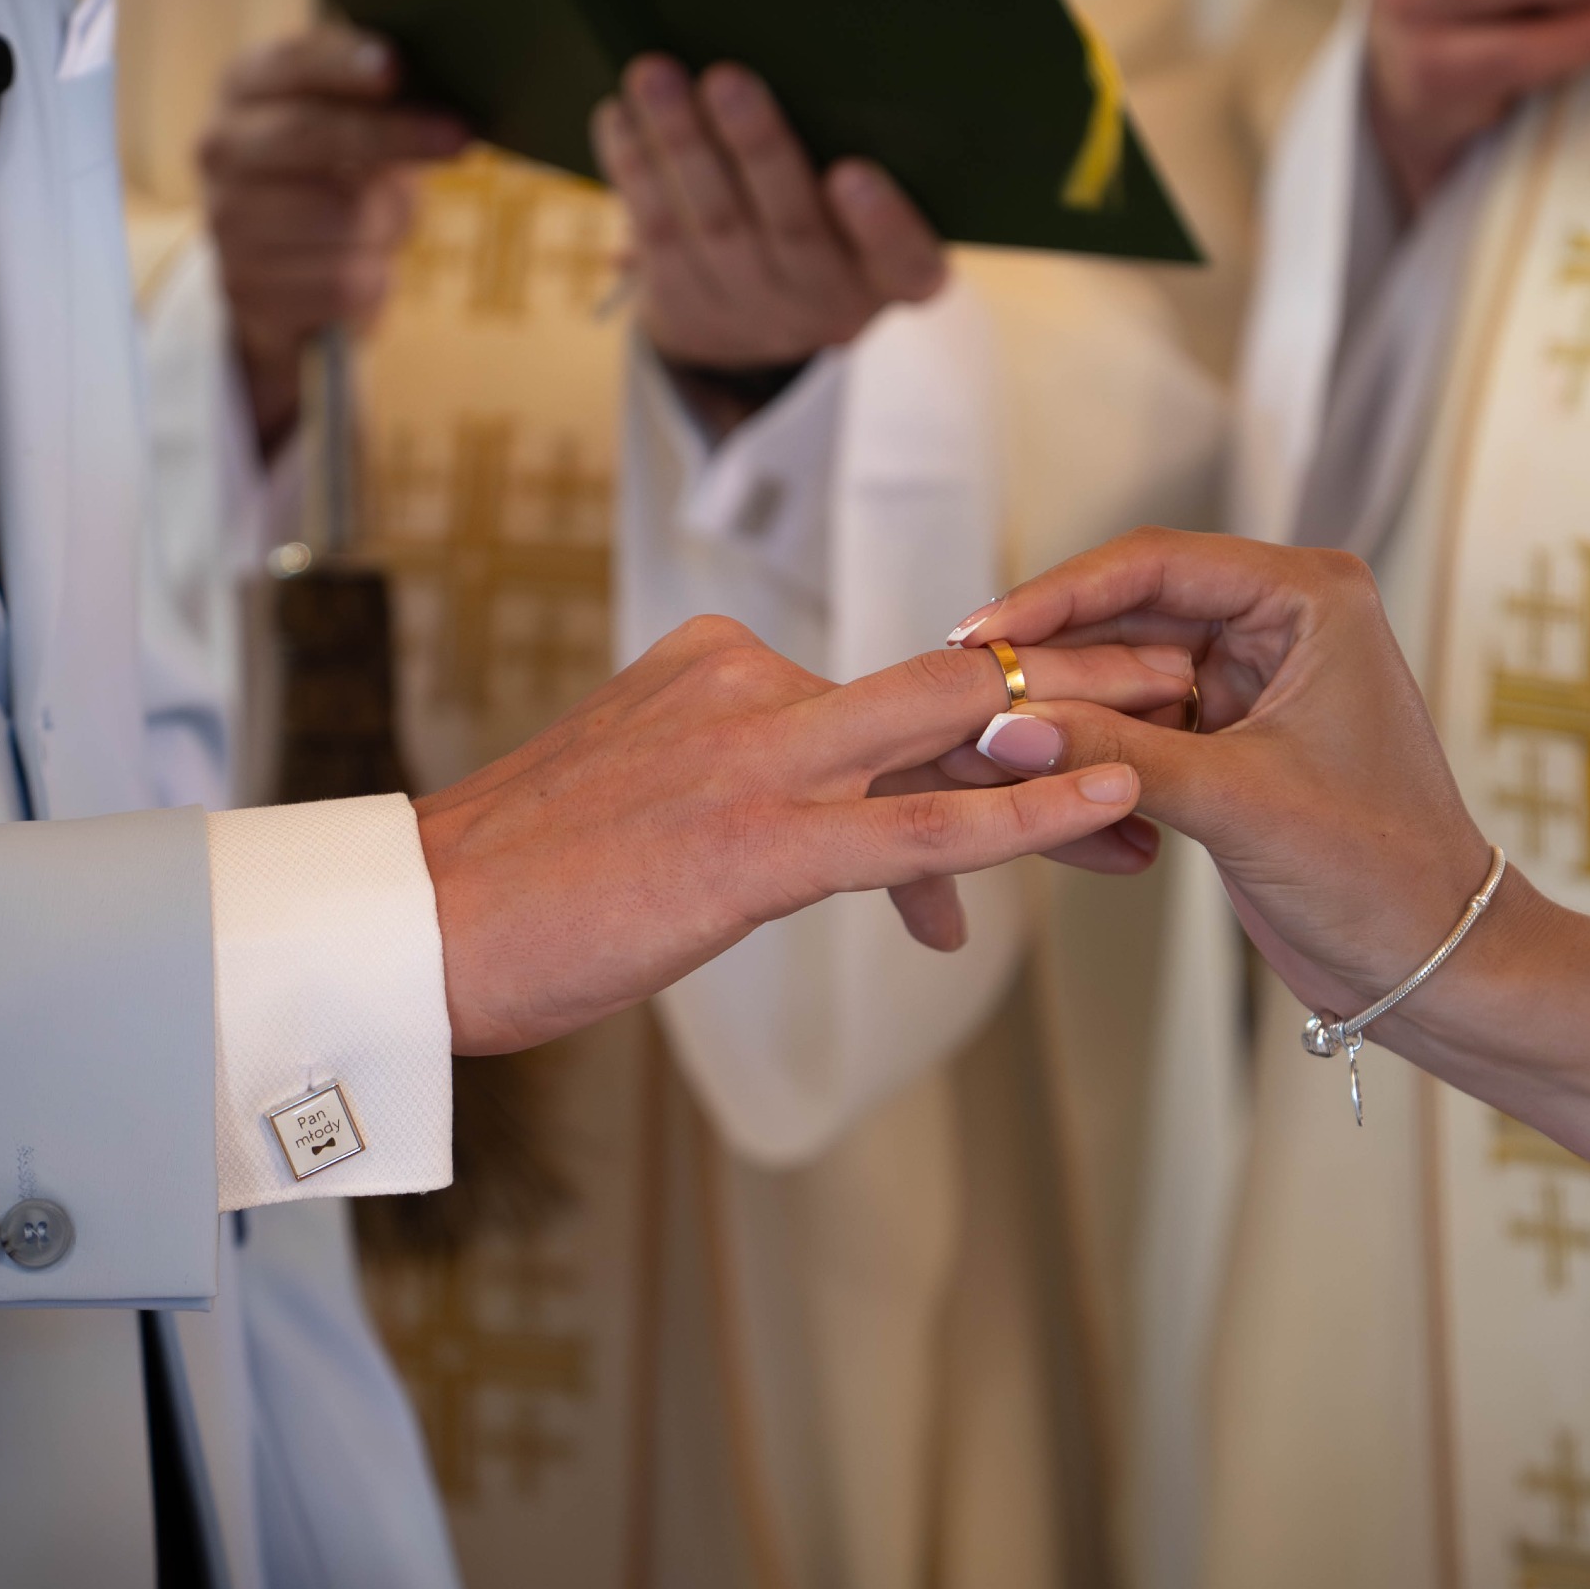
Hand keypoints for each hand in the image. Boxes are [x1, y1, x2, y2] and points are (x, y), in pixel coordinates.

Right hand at [198, 28, 468, 452]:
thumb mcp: (356, 134)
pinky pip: (346, 281)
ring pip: (342, 216)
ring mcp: (226, 218)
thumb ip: (381, 110)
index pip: (292, 64)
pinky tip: (359, 267)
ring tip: (376, 228)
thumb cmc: (337, 183)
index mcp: (245, 89)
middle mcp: (222, 147)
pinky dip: (374, 277)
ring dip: (385, 226)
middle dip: (391, 136)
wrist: (282, 279)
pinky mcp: (247, 285)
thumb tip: (444, 113)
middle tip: (457, 137)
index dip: (343, 64)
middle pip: (315, 135)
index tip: (394, 65)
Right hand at [415, 617, 1189, 1053]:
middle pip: (946, 679)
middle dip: (1072, 689)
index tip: (1076, 730)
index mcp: (720, 663)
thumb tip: (881, 866)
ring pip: (949, 736)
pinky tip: (1108, 805)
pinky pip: (915, 825)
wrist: (415, 925)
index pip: (890, 690)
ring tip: (1172, 760)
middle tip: (1173, 690)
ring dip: (1073, 745)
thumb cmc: (534, 884)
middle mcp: (747, 684)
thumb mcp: (659, 808)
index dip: (994, 715)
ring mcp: (752, 757)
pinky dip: (1022, 816)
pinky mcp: (753, 839)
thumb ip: (771, 804)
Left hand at [592, 55, 943, 436]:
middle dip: (757, 151)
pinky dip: (637, 169)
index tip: (853, 174)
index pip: (906, 262)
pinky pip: (660, 233)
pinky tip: (624, 115)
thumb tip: (797, 60)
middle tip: (727, 82)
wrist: (749, 330)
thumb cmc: (824, 230)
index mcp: (891, 277)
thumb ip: (847, 162)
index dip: (882, 224)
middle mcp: (828, 305)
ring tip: (656, 78)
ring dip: (681, 144)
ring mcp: (755, 313)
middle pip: (794, 229)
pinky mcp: (688, 308)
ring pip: (716, 223)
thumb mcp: (862, 216)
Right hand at [945, 532, 1499, 1018]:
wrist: (1430, 959)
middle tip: (967, 684)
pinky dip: (1091, 745)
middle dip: (1052, 652)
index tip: (983, 631)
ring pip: (1125, 669)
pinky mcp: (1231, 736)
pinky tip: (1035, 768)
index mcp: (1308, 599)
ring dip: (1065, 704)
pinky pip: (1137, 720)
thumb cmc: (1381, 871)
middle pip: (1130, 611)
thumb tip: (1004, 727)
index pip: (1156, 565)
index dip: (1058, 594)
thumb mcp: (1237, 802)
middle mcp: (1281, 622)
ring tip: (987, 731)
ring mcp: (1253, 679)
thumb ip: (1116, 754)